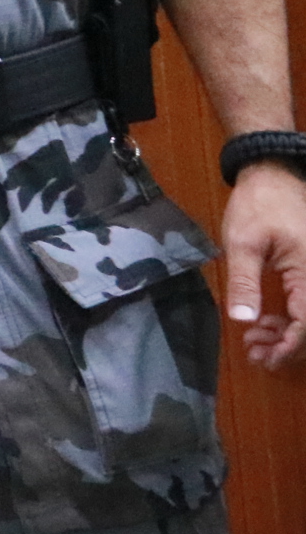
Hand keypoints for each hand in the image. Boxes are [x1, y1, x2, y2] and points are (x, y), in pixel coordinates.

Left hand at [221, 160, 305, 368]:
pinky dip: (290, 318)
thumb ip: (244, 283)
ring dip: (287, 334)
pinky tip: (266, 324)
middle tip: (254, 354)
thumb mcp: (243, 242)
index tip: (265, 359)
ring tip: (255, 342)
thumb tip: (243, 320)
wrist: (273, 174)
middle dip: (286, 345)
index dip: (289, 347)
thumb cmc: (258, 204)